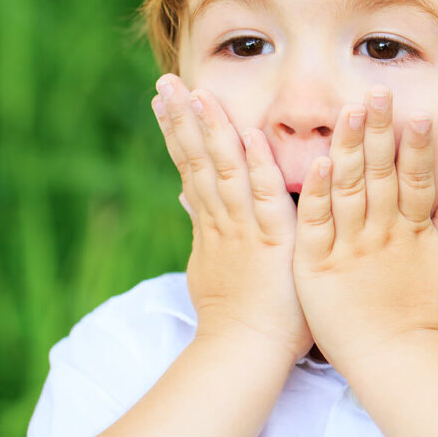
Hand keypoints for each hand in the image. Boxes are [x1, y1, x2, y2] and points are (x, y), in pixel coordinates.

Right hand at [152, 74, 312, 362]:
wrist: (244, 354)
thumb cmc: (237, 319)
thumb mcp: (209, 266)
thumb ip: (201, 227)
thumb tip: (183, 197)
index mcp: (212, 224)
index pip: (191, 167)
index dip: (178, 132)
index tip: (165, 98)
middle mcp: (222, 220)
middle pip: (197, 160)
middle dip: (181, 119)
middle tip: (166, 82)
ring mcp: (244, 227)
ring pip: (225, 168)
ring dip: (210, 130)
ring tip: (195, 93)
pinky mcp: (272, 238)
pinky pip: (263, 194)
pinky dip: (256, 163)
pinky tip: (248, 133)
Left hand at [291, 86, 437, 370]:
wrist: (398, 364)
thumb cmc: (425, 317)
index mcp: (412, 232)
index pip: (415, 179)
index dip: (417, 146)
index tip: (417, 113)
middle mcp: (382, 234)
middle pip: (381, 174)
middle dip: (379, 131)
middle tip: (377, 92)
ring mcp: (350, 248)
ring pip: (349, 189)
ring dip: (350, 148)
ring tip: (349, 111)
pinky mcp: (318, 266)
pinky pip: (316, 224)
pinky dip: (317, 193)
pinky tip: (318, 162)